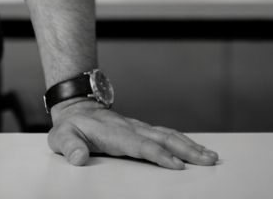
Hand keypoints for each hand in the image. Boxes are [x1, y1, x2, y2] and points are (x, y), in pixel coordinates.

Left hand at [47, 98, 217, 169]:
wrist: (76, 108)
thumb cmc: (70, 127)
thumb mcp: (61, 137)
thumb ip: (69, 147)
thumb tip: (78, 157)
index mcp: (113, 132)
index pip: (139, 144)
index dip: (158, 154)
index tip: (176, 165)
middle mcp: (130, 128)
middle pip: (162, 138)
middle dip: (186, 150)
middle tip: (207, 161)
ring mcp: (138, 128)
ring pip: (168, 135)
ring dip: (190, 146)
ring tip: (211, 157)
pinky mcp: (143, 130)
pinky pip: (166, 134)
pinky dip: (184, 141)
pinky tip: (198, 149)